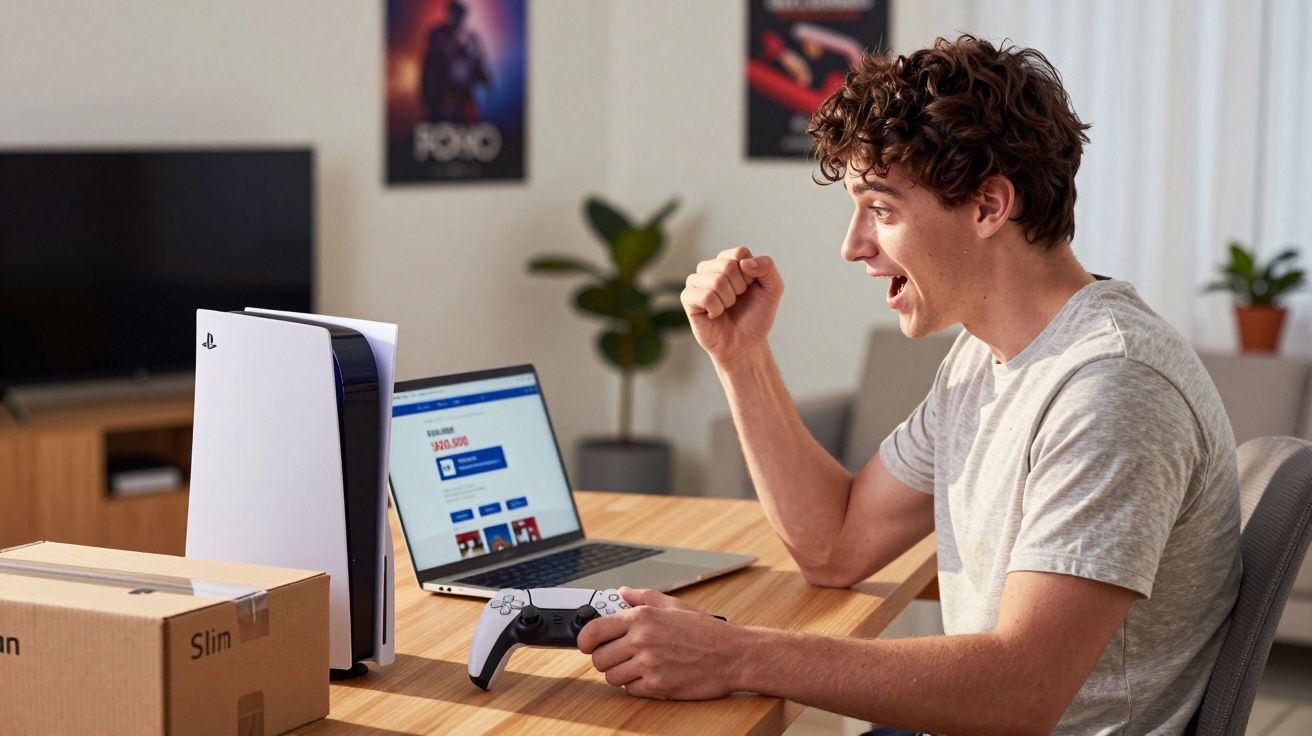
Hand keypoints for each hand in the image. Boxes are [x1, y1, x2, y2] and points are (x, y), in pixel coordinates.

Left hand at [577, 586, 745, 699]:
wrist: (733, 655)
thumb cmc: (706, 631)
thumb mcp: (674, 605)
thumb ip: (643, 597)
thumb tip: (621, 593)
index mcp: (643, 617)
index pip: (595, 630)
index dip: (584, 640)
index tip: (585, 644)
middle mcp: (642, 639)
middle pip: (599, 657)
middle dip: (605, 658)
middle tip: (617, 656)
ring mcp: (649, 664)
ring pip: (611, 677)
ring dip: (620, 674)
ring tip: (636, 667)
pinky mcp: (658, 685)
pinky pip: (630, 690)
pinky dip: (636, 686)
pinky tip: (650, 675)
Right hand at [680, 247, 783, 365]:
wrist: (744, 344)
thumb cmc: (756, 316)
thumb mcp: (773, 290)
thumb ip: (768, 268)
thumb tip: (744, 263)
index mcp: (729, 261)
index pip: (739, 253)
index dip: (750, 274)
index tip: (749, 288)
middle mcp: (710, 268)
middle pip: (728, 266)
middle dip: (739, 288)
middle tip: (737, 301)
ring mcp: (696, 282)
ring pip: (716, 281)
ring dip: (728, 300)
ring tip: (726, 308)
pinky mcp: (687, 298)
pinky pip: (706, 296)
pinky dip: (716, 309)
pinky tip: (714, 315)